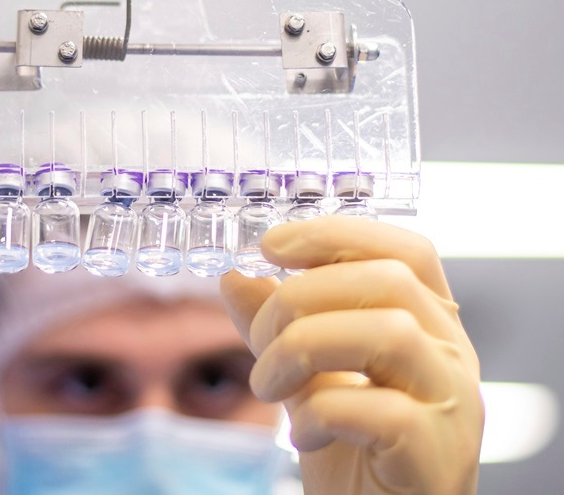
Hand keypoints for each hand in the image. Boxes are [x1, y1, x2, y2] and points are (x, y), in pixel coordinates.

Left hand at [221, 217, 482, 494]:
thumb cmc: (356, 454)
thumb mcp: (305, 379)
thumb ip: (276, 328)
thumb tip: (235, 278)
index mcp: (429, 326)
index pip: (405, 251)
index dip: (338, 235)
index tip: (271, 245)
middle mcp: (452, 355)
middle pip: (387, 281)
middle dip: (300, 298)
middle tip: (259, 341)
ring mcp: (453, 404)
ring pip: (390, 333)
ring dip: (302, 350)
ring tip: (269, 387)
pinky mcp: (437, 454)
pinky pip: (381, 410)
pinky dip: (322, 414)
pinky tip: (302, 434)